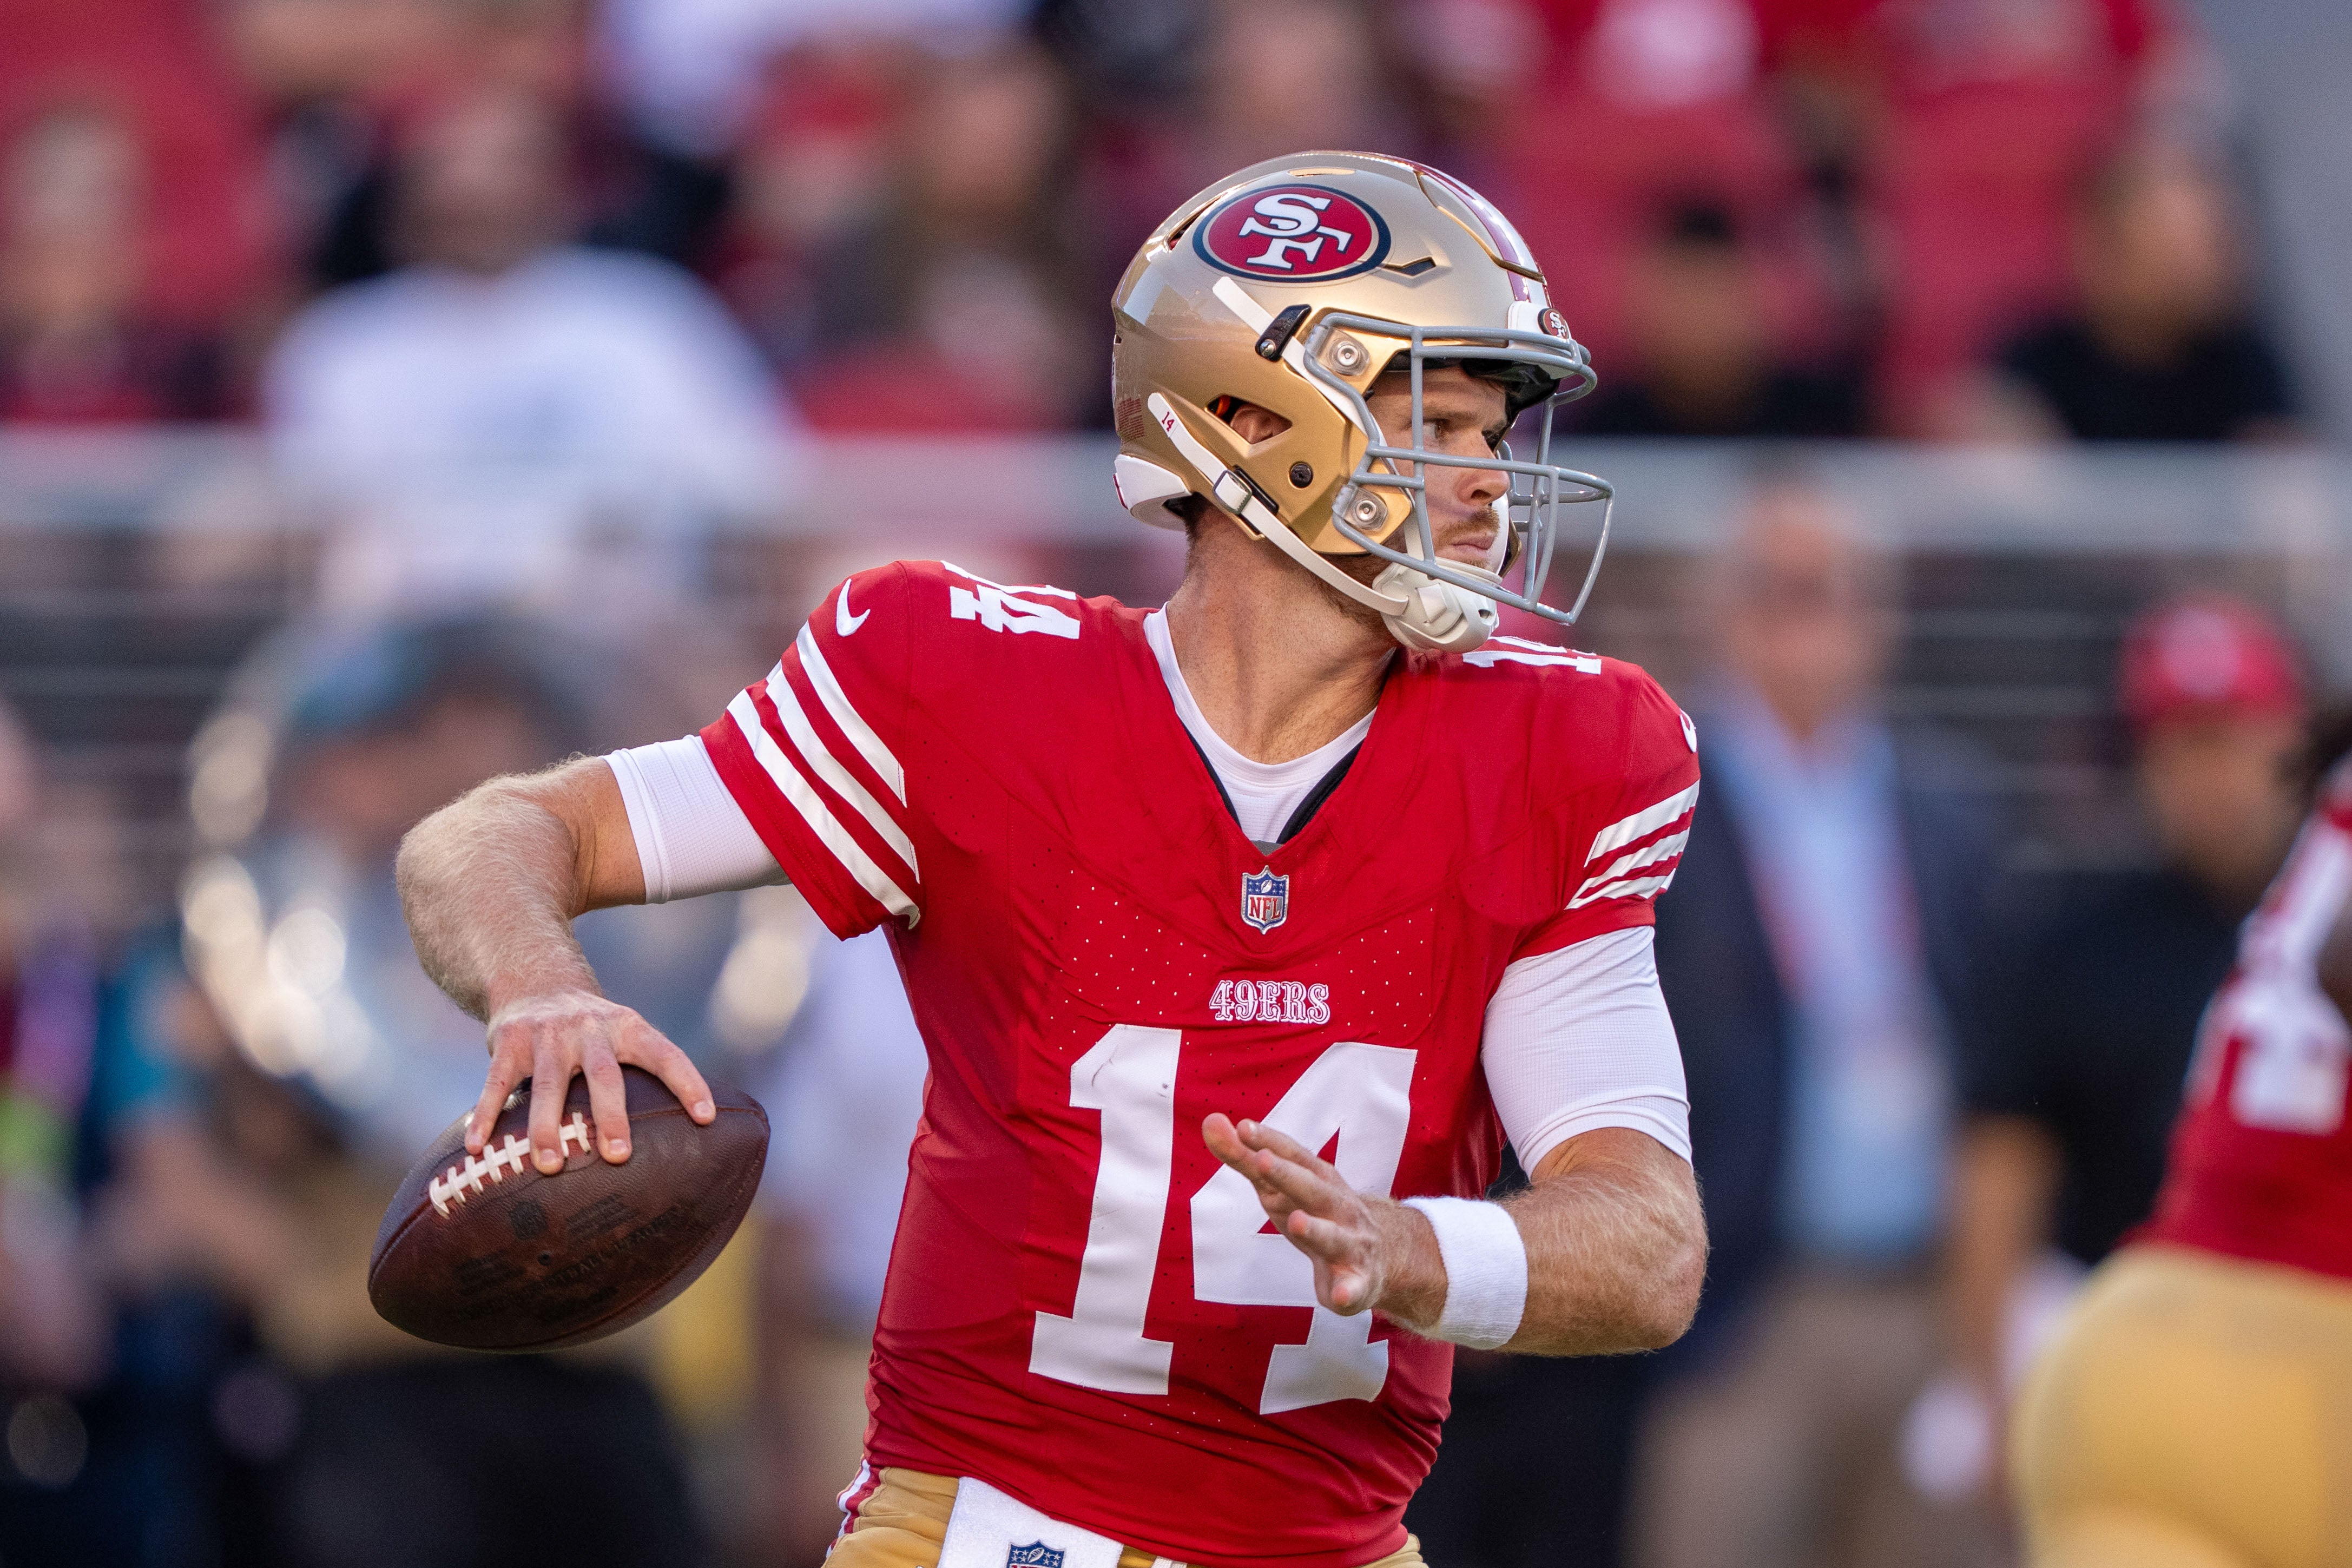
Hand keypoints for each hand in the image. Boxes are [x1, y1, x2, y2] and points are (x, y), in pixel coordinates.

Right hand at [468, 989, 713, 1171]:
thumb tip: (682, 1137)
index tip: (707, 1118)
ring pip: (548, 1084)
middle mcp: (590, 1029)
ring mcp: (547, 1035)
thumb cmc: (591, 1031)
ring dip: (547, 1127)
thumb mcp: (622, 1034)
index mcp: (627, 1028)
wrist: (534, 981)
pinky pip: (496, 1083)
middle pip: (604, 1074)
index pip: (665, 1054)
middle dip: (610, 1115)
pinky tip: (478, 1147)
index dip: (689, 1083)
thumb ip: (641, 1073)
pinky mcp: (509, 1042)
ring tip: (550, 1166)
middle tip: (617, 1156)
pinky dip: (487, 1115)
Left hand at [1200, 1113, 1442, 1321]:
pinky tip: (1340, 1298)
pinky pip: (1354, 1289)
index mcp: (1320, 1180)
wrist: (1381, 1254)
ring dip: (1316, 1229)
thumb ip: (1245, 1157)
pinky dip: (1348, 1292)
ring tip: (1296, 1221)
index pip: (1294, 1156)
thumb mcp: (1282, 1186)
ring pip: (1333, 1237)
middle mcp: (1338, 1207)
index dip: (1270, 1141)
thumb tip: (1210, 1121)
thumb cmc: (1316, 1211)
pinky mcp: (1357, 1283)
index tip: (1244, 1127)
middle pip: (1312, 1189)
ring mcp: (1351, 1244)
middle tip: (1262, 1160)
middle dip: (1289, 1176)